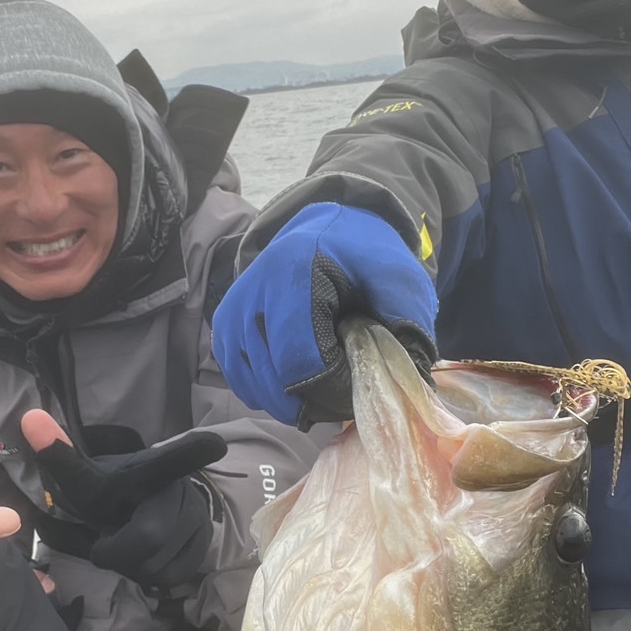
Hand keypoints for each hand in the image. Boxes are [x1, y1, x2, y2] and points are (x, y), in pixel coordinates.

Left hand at [22, 410, 222, 587]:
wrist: (148, 504)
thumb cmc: (114, 494)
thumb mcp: (85, 479)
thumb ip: (59, 455)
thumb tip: (29, 417)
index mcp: (151, 471)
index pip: (171, 459)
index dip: (192, 452)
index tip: (214, 444)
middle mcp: (180, 492)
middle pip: (148, 538)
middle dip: (118, 550)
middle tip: (110, 539)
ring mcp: (197, 519)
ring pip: (157, 564)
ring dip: (131, 565)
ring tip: (127, 546)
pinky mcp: (203, 545)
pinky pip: (170, 576)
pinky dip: (148, 575)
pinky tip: (144, 558)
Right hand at [212, 202, 437, 426]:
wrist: (330, 231)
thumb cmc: (367, 257)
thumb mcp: (400, 278)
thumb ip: (406, 322)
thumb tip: (405, 379)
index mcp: (294, 271)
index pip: (299, 356)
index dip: (331, 387)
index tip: (357, 387)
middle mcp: (253, 289)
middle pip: (274, 376)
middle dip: (312, 399)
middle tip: (344, 394)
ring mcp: (234, 308)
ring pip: (254, 382)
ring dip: (289, 400)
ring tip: (323, 388)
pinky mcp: (225, 324)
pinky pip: (238, 376)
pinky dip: (265, 392)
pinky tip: (294, 387)